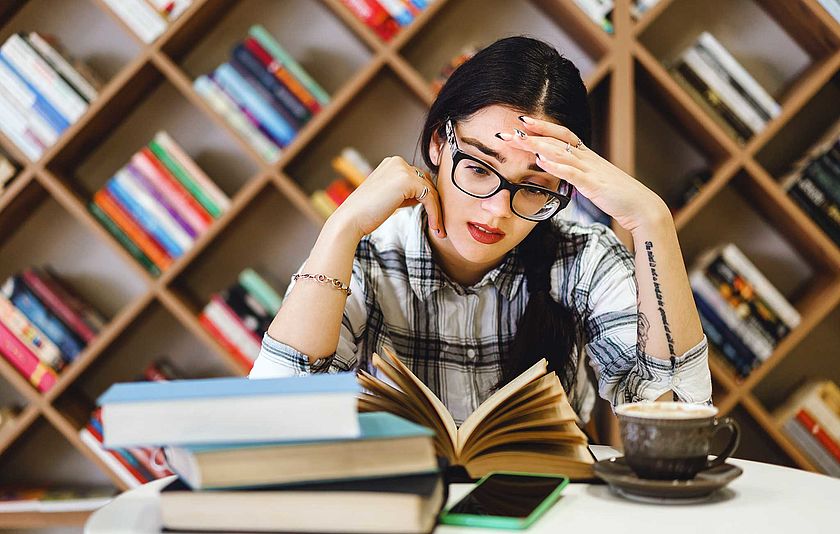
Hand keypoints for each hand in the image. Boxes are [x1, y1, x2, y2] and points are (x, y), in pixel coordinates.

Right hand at [331, 156, 445, 240]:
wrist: (351, 219)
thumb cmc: (366, 212)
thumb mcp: (389, 197)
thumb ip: (406, 192)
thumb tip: (426, 197)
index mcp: (392, 163)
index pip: (418, 178)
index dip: (427, 198)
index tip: (432, 217)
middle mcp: (398, 162)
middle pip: (427, 182)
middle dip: (434, 204)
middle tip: (439, 225)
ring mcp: (402, 169)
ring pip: (431, 190)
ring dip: (437, 211)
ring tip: (439, 230)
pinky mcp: (408, 180)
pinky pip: (430, 198)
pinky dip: (435, 213)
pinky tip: (434, 227)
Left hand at [498, 116, 669, 231]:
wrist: (642, 207)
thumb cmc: (619, 197)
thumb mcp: (594, 181)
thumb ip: (579, 174)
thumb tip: (562, 170)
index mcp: (588, 157)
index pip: (562, 136)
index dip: (543, 127)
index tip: (523, 122)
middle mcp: (588, 159)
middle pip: (556, 141)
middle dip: (531, 135)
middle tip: (508, 132)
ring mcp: (591, 170)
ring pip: (561, 153)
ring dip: (538, 145)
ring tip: (519, 140)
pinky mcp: (594, 185)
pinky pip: (572, 173)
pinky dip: (556, 166)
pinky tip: (541, 161)